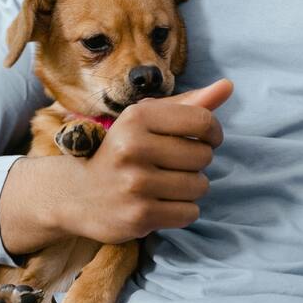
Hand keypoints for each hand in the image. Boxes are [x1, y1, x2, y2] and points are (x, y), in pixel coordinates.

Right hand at [0, 79, 232, 254]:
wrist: (75, 194)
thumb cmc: (121, 150)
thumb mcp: (147, 120)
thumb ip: (189, 104)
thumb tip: (228, 86)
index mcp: (136, 118)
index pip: (203, 121)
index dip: (213, 132)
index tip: (204, 139)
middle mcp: (134, 148)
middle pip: (203, 156)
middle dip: (196, 162)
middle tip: (172, 165)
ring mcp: (136, 184)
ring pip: (200, 186)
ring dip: (190, 188)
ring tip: (165, 185)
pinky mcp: (139, 216)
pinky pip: (190, 213)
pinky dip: (182, 211)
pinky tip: (160, 203)